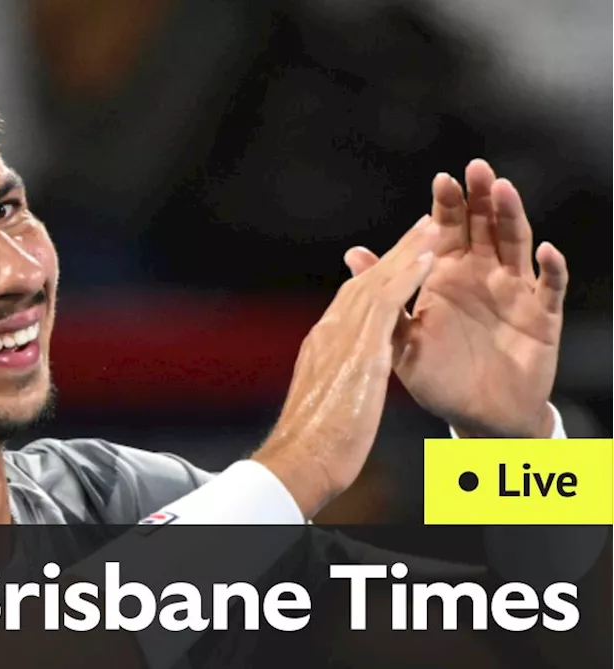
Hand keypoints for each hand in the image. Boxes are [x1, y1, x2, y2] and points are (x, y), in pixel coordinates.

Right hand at [255, 217, 438, 517]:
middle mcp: (329, 334)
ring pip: (378, 283)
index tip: (396, 262)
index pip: (354, 303)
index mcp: (323, 348)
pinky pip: (389, 302)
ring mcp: (341, 338)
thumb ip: (332, 380)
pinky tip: (430, 257)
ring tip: (432, 225)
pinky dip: (409, 276)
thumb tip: (337, 377)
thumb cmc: (313, 446)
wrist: (299, 461)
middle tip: (421, 226)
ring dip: (407, 252)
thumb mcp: (324, 403)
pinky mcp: (360, 348)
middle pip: (365, 284)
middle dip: (394, 256)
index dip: (377, 279)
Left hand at [344, 160, 567, 437]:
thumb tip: (352, 254)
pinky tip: (545, 251)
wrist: (475, 418)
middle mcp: (483, 277)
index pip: (448, 231)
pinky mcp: (542, 317)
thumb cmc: (438, 378)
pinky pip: (550, 288)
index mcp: (448, 277)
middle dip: (481, 198)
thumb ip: (384, 297)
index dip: (447, 205)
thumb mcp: (401, 339)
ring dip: (511, 218)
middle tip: (477, 169)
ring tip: (503, 191)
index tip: (442, 178)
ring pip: (516, 246)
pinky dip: (550, 269)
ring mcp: (515, 293)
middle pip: (485, 227)